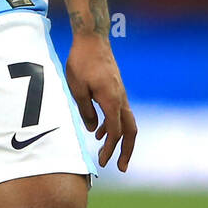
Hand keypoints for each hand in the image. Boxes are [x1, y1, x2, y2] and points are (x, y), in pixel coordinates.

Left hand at [65, 33, 136, 170]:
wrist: (92, 39)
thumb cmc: (82, 62)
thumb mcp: (77, 89)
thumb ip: (85, 111)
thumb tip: (92, 131)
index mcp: (112, 100)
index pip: (115, 132)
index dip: (110, 149)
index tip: (103, 162)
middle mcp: (121, 99)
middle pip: (130, 130)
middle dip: (126, 151)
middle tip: (120, 168)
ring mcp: (120, 94)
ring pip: (127, 122)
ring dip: (121, 140)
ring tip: (110, 155)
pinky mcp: (115, 90)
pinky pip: (119, 113)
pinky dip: (113, 126)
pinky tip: (99, 132)